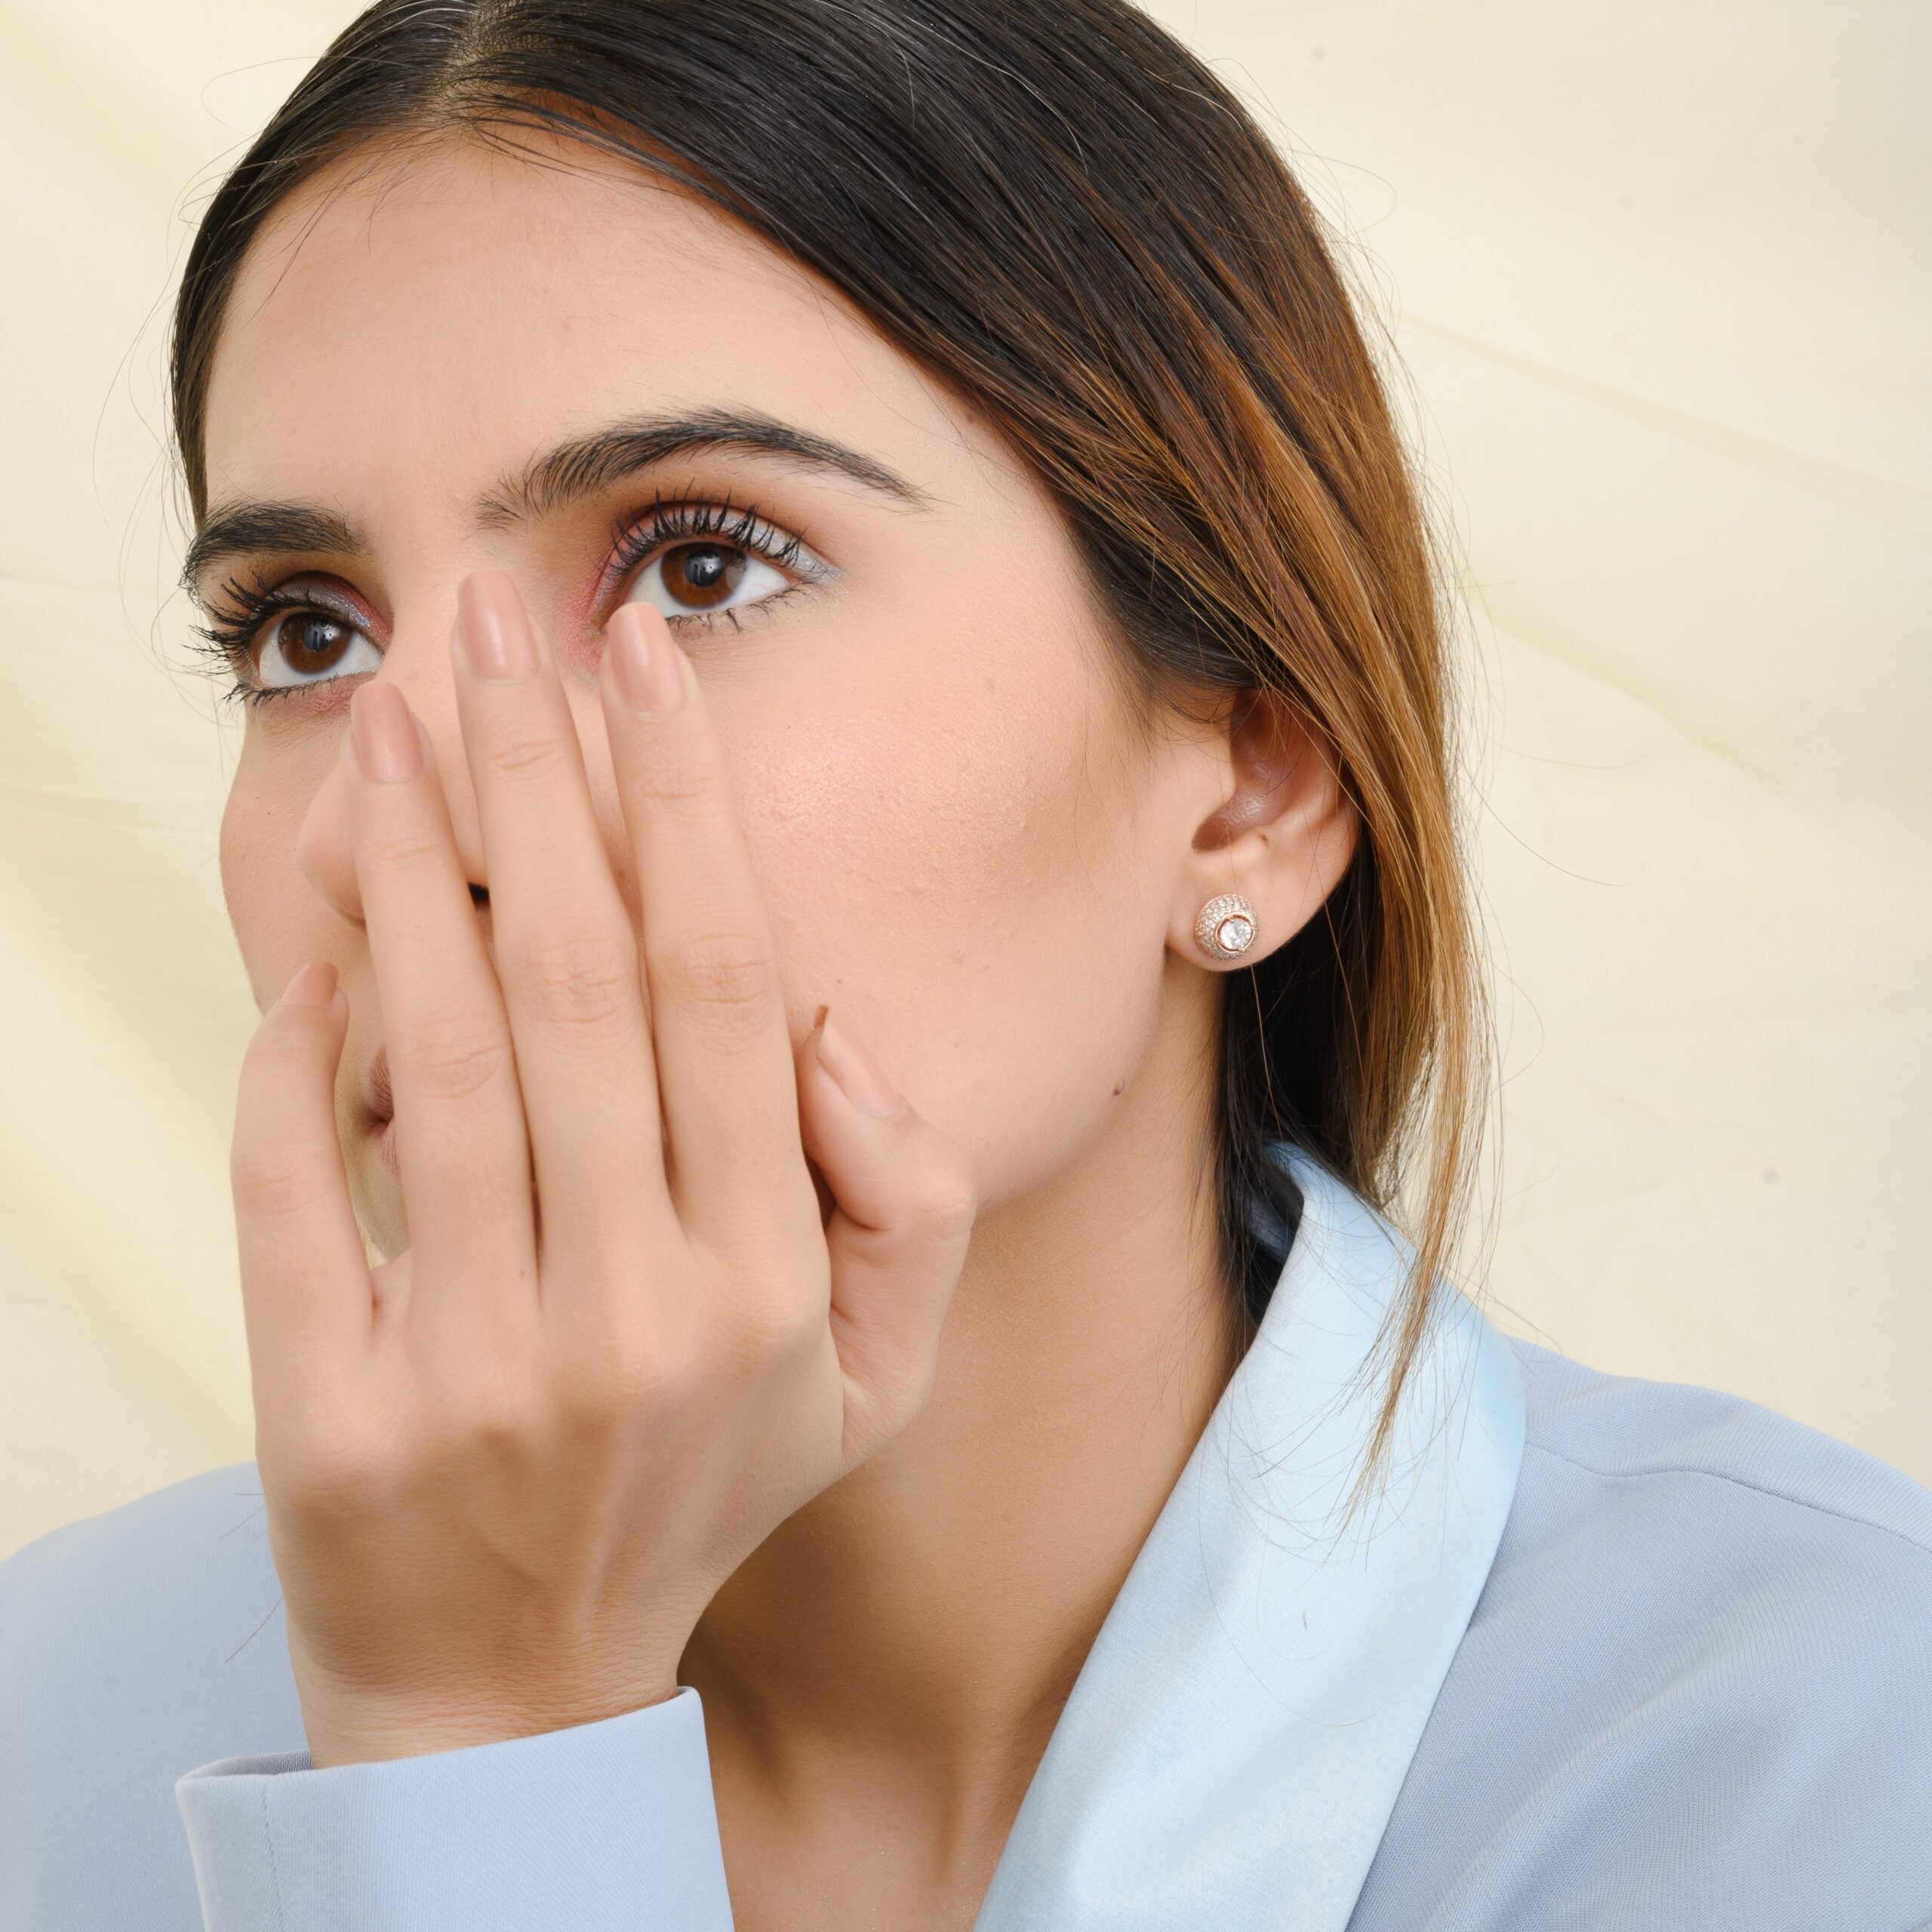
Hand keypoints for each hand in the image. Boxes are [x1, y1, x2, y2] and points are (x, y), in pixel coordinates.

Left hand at [229, 572, 976, 1768]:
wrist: (516, 1684)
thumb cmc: (703, 1486)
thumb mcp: (875, 1375)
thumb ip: (907, 1197)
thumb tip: (832, 1025)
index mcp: (769, 1279)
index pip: (728, 988)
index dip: (685, 806)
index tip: (642, 662)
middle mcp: (634, 1308)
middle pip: (580, 980)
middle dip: (541, 774)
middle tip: (498, 623)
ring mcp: (477, 1365)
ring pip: (441, 1055)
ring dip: (410, 865)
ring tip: (391, 717)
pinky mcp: (333, 1414)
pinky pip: (298, 1186)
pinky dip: (298, 1046)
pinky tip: (312, 931)